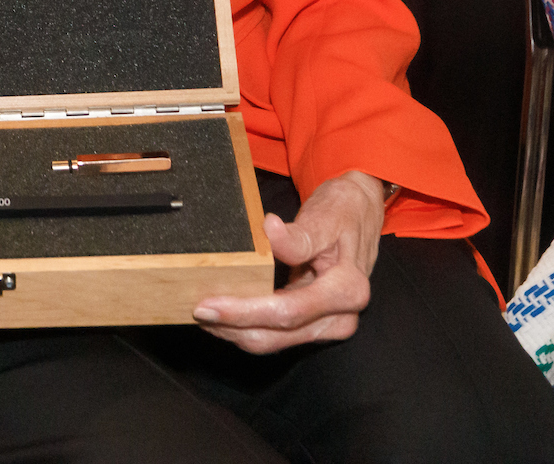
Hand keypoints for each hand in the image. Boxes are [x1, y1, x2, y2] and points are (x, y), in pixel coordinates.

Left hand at [193, 169, 383, 352]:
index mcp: (347, 291)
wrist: (358, 216)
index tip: (209, 305)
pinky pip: (275, 332)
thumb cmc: (342, 214)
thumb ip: (299, 234)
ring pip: (273, 340)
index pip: (288, 312)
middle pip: (277, 335)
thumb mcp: (324, 218)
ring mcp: (327, 324)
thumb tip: (270, 231)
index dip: (245, 312)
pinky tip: (223, 313)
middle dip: (233, 327)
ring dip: (235, 331)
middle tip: (195, 310)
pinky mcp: (314, 324)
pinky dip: (246, 326)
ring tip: (203, 313)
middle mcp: (340, 316)